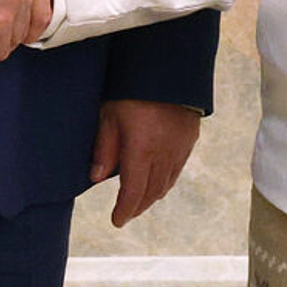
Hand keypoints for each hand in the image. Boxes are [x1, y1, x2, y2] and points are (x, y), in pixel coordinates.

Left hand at [90, 99, 200, 226]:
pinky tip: (158, 179)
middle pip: (151, 193)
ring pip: (167, 183)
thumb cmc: (133, 88)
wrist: (170, 66)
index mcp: (142, 151)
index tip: (116, 220)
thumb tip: (96, 178)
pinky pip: (177, 169)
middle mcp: (164, 155)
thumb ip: (104, 148)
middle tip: (126, 213)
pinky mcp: (189, 138)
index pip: (133, 193)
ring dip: (152, 195)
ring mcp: (180, 148)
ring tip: (140, 199)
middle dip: (137, 206)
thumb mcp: (109, 115)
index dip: (124, 210)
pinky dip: (166, 180)